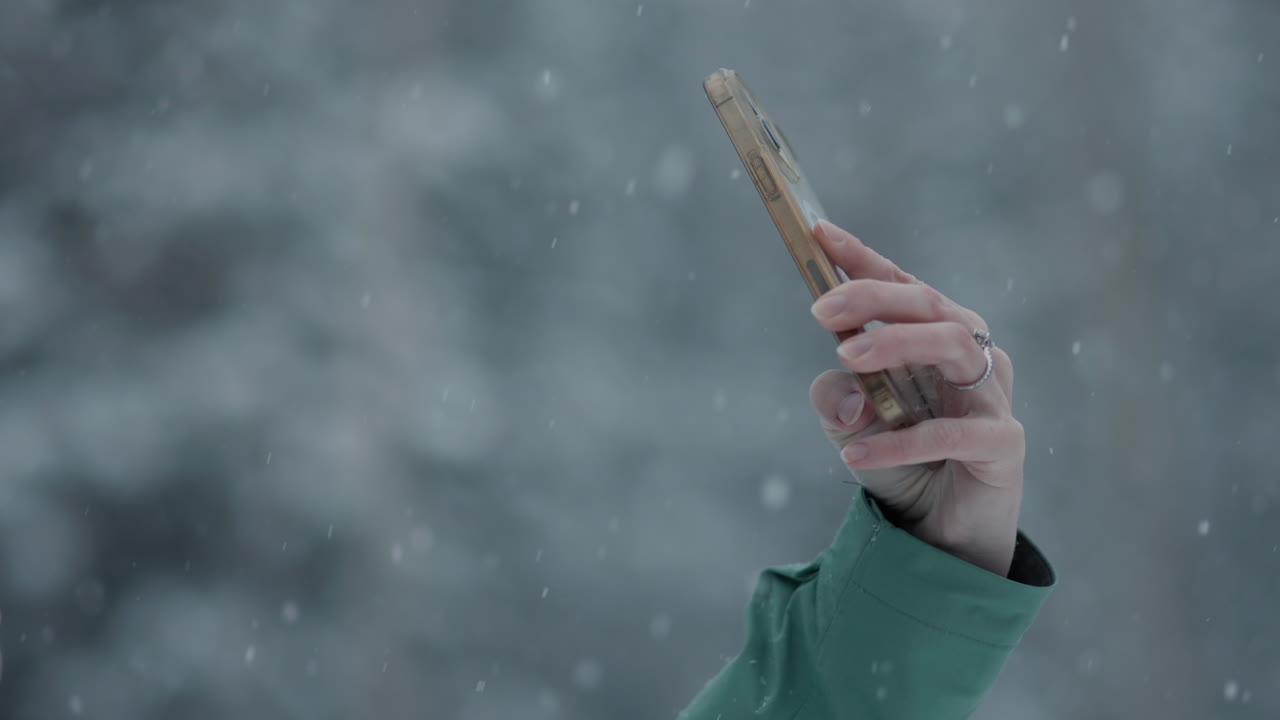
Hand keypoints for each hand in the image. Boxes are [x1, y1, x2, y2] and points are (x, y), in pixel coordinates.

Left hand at [807, 220, 1023, 576]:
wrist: (939, 539)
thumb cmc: (900, 467)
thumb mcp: (849, 428)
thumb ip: (834, 398)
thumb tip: (842, 387)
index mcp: (935, 339)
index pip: (900, 287)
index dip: (862, 258)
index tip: (818, 232)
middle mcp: (971, 357)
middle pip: (929, 304)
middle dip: (871, 298)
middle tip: (821, 310)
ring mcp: (993, 398)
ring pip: (953, 344)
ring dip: (894, 344)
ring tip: (845, 359)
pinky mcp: (1004, 445)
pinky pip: (953, 434)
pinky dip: (899, 442)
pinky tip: (855, 456)